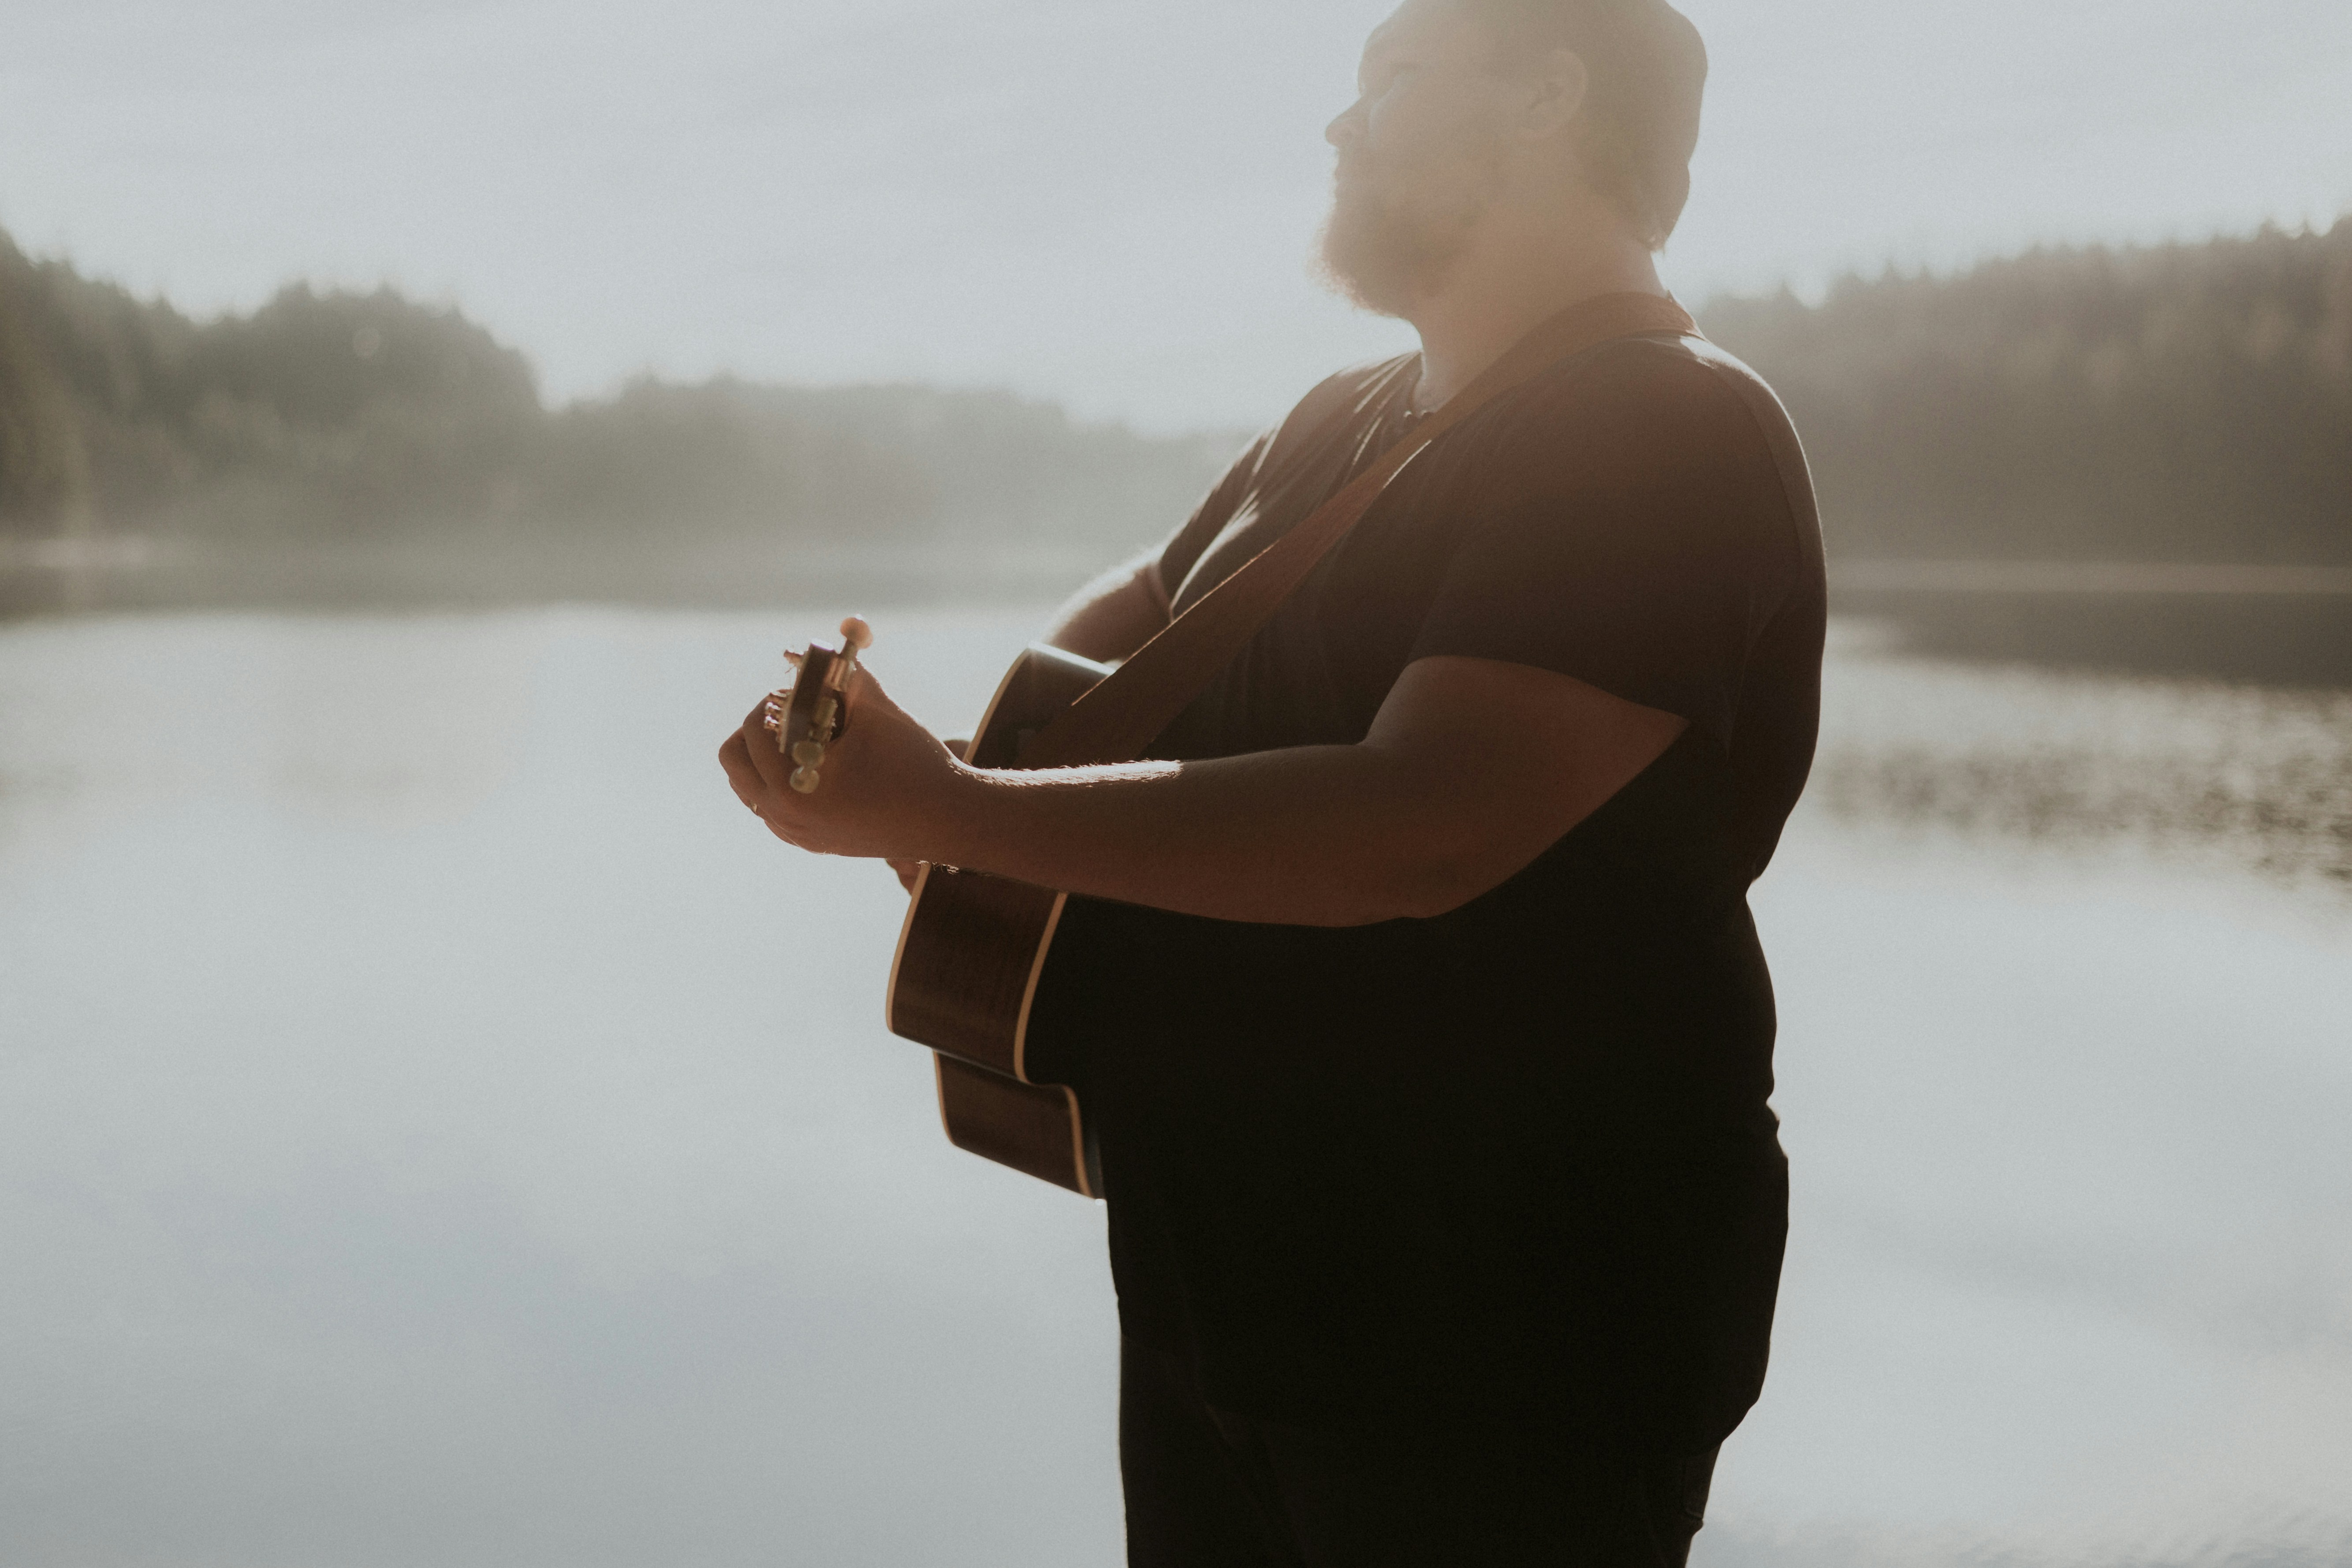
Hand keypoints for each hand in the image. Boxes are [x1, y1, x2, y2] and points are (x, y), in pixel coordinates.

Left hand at [717, 663, 968, 861]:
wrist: (951, 819)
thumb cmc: (917, 762)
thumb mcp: (877, 709)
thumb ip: (841, 674)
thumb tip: (809, 650)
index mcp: (796, 786)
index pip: (753, 729)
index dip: (777, 699)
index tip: (805, 691)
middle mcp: (787, 817)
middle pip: (733, 760)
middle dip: (757, 728)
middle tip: (793, 713)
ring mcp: (797, 835)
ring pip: (747, 786)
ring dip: (765, 755)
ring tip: (807, 738)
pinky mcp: (811, 843)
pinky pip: (770, 807)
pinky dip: (781, 779)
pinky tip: (820, 764)